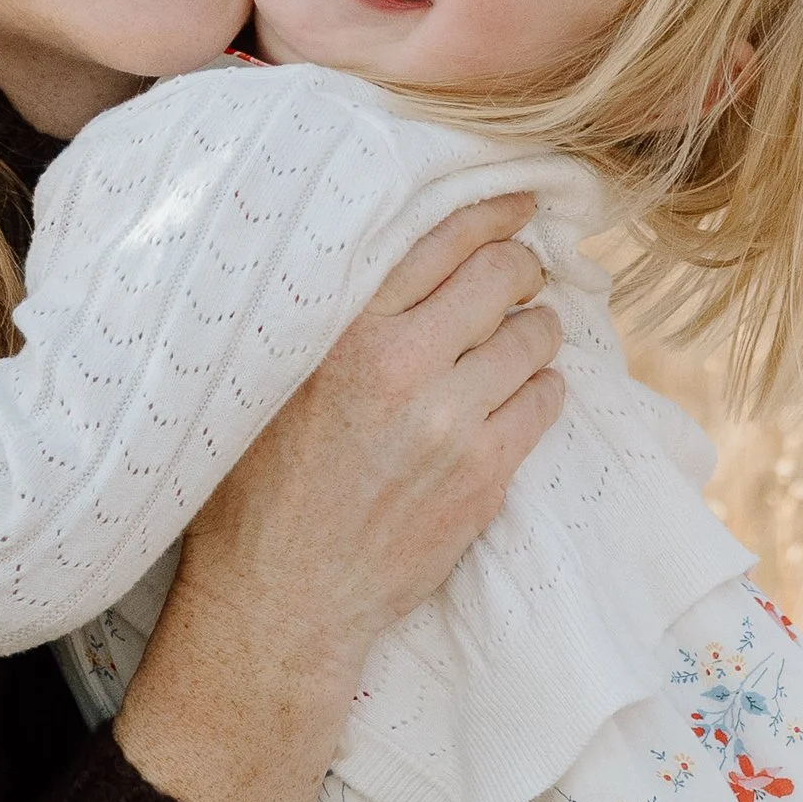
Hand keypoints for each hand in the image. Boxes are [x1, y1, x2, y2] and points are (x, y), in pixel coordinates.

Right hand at [114, 194, 563, 801]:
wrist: (280, 601)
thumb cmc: (256, 488)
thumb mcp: (266, 379)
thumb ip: (325, 316)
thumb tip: (378, 249)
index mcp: (342, 330)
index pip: (442, 236)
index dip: (491, 210)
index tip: (515, 200)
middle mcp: (402, 365)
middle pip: (504, 274)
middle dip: (522, 264)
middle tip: (522, 269)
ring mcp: (452, 422)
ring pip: (537, 335)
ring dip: (536, 327)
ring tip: (520, 334)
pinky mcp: (486, 476)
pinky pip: (546, 401)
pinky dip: (540, 387)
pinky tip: (517, 394)